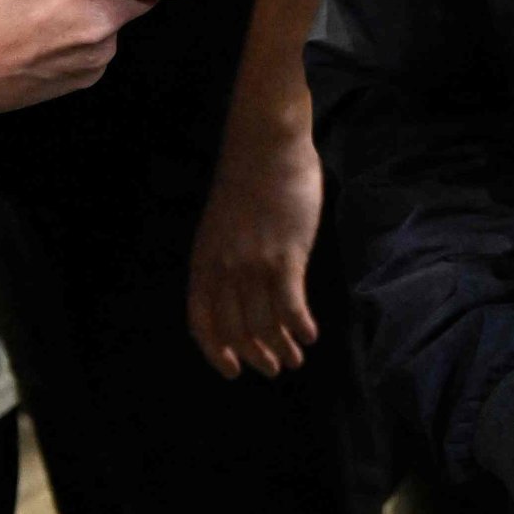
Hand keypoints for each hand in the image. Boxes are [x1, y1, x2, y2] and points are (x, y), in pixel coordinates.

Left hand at [187, 116, 322, 377]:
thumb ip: (225, 259)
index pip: (202, 322)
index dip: (216, 352)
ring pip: (265, 323)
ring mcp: (254, 263)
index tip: (233, 370)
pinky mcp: (285, 255)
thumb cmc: (248, 181)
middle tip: (274, 368)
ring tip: (296, 357)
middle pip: (236, 330)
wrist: (266, 144)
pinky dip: (301, 327)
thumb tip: (240, 292)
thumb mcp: (221, 226)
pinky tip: (311, 335)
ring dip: (282, 347)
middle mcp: (224, 269)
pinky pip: (291, 306)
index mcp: (204, 261)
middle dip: (256, 356)